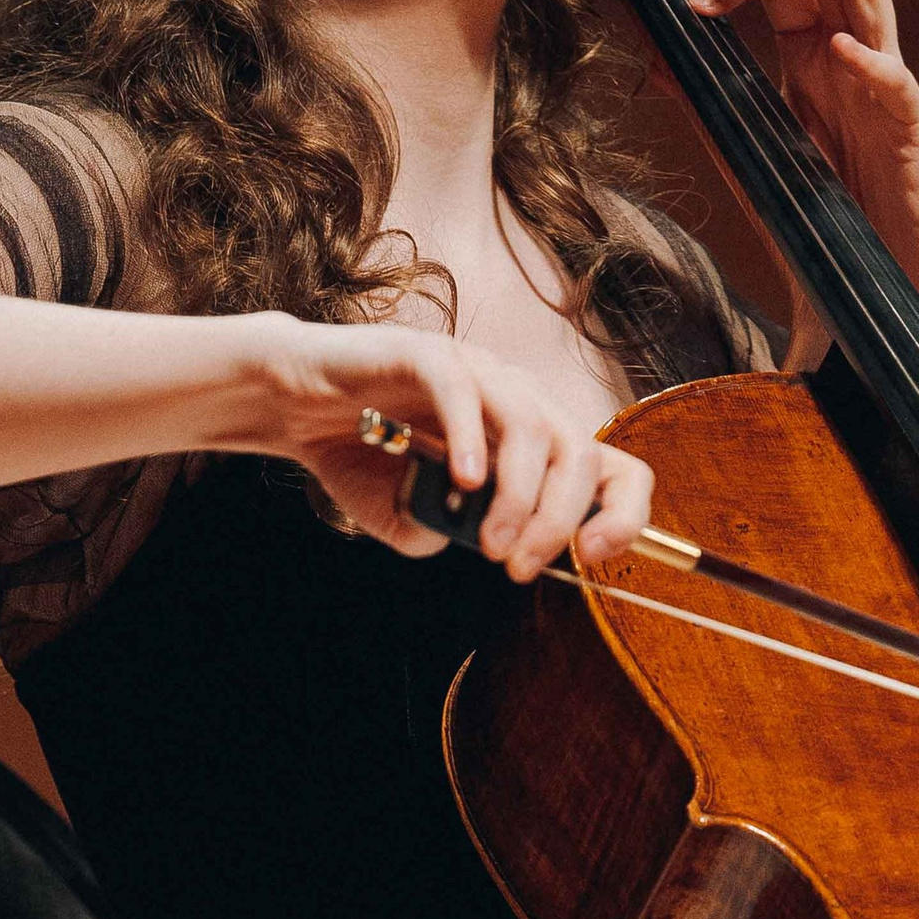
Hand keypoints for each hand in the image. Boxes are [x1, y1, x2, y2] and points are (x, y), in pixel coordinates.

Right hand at [215, 315, 654, 580]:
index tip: (592, 558)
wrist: (295, 406)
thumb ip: (453, 534)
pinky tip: (462, 483)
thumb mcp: (413, 519)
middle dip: (559, 519)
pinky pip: (461, 390)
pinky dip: (469, 438)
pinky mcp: (424, 353)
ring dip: (518, 494)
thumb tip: (483, 541)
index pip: (611, 466)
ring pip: (530, 424)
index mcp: (531, 439)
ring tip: (489, 543)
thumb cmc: (362, 458)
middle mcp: (515, 398)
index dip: (622, 512)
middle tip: (517, 566)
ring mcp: (475, 370)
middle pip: (578, 450)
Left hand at [686, 0, 918, 376]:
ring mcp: (887, 91)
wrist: (876, 291)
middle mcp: (852, 61)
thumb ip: (707, 106)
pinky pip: (899, 86)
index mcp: (813, 61)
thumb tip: (652, 57)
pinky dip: (871, 63)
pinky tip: (837, 51)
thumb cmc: (819, 223)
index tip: (691, 4)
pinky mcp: (913, 135)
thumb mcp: (748, 154)